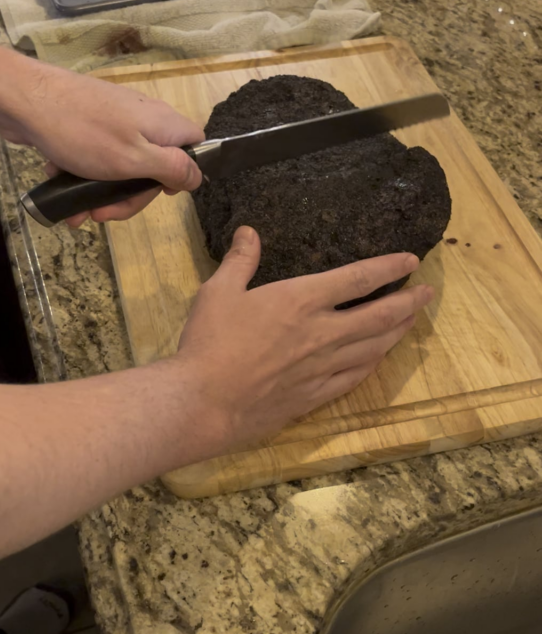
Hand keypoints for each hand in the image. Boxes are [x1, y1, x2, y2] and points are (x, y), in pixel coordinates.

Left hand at [4, 59, 204, 226]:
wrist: (26, 101)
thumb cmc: (85, 133)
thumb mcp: (135, 159)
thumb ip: (172, 168)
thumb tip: (199, 176)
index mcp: (163, 125)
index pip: (194, 145)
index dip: (183, 173)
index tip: (160, 192)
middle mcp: (144, 120)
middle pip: (153, 167)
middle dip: (127, 197)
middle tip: (102, 213)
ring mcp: (116, 123)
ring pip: (121, 168)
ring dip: (100, 195)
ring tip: (77, 212)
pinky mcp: (90, 126)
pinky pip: (97, 159)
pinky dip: (83, 177)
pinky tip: (63, 187)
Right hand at [175, 227, 433, 450]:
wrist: (205, 401)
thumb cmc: (209, 343)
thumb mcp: (218, 292)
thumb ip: (240, 261)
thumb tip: (249, 232)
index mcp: (301, 300)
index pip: (358, 278)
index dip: (389, 268)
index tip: (411, 262)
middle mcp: (322, 333)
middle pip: (379, 315)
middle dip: (409, 302)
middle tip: (428, 293)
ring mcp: (322, 367)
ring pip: (374, 347)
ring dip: (397, 332)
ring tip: (412, 321)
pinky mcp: (314, 395)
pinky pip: (354, 377)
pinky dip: (372, 364)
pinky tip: (379, 359)